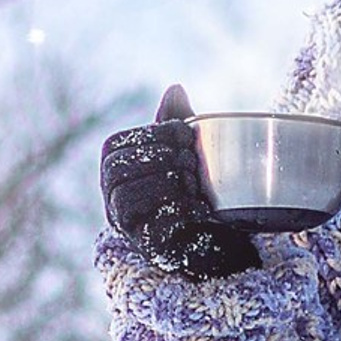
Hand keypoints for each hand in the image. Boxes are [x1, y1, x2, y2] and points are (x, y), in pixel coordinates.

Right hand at [99, 83, 258, 279]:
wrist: (225, 243)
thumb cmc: (201, 192)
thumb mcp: (188, 154)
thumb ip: (176, 124)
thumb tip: (175, 89)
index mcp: (118, 173)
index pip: (114, 146)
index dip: (149, 135)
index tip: (184, 133)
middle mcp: (114, 201)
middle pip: (117, 170)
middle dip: (158, 158)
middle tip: (192, 160)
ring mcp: (129, 228)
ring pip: (126, 197)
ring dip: (165, 183)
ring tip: (194, 183)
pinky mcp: (149, 250)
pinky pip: (151, 227)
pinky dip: (178, 211)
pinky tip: (201, 207)